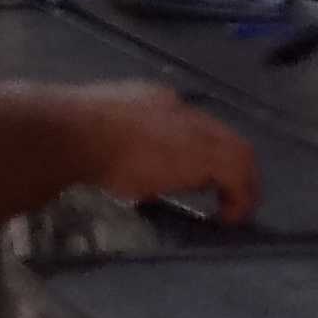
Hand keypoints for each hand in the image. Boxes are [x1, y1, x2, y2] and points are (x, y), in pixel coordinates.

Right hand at [73, 83, 263, 221]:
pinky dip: (240, 198)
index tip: (200, 176)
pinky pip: (238, 176)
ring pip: (239, 151)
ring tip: (234, 210)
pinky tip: (228, 217)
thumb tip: (130, 170)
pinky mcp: (205, 156)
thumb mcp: (104, 132)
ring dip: (241, 182)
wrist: (76, 133)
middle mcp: (180, 108)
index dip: (203, 150)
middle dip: (231, 166)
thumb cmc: (78, 135)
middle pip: (223, 135)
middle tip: (228, 196)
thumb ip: (125, 142)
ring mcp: (194, 128)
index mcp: (155, 100)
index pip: (193, 123)